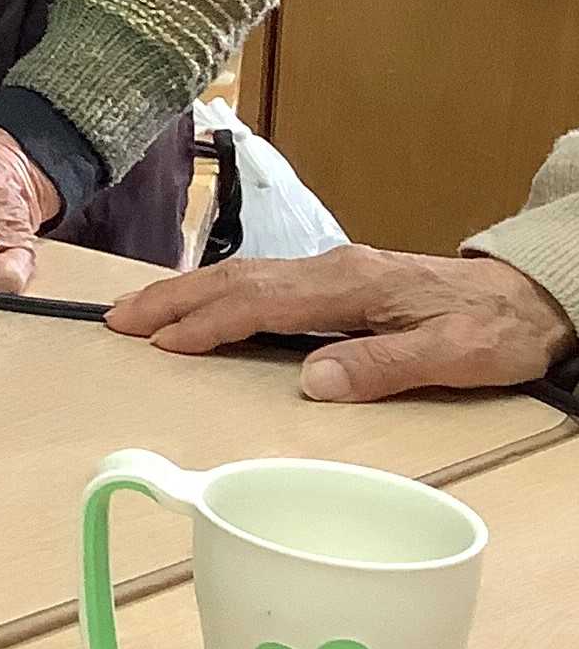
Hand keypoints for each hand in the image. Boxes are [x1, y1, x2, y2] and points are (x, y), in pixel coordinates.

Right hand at [106, 245, 578, 401]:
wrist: (531, 296)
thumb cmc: (495, 331)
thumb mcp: (454, 356)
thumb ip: (382, 365)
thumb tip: (309, 381)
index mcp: (350, 284)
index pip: (261, 301)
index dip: (208, 322)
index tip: (162, 345)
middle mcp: (330, 268)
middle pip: (235, 277)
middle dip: (172, 297)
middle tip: (117, 318)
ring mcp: (331, 269)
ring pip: (242, 273)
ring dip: (186, 292)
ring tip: (140, 312)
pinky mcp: (336, 278)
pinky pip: (259, 279)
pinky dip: (216, 290)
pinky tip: (199, 304)